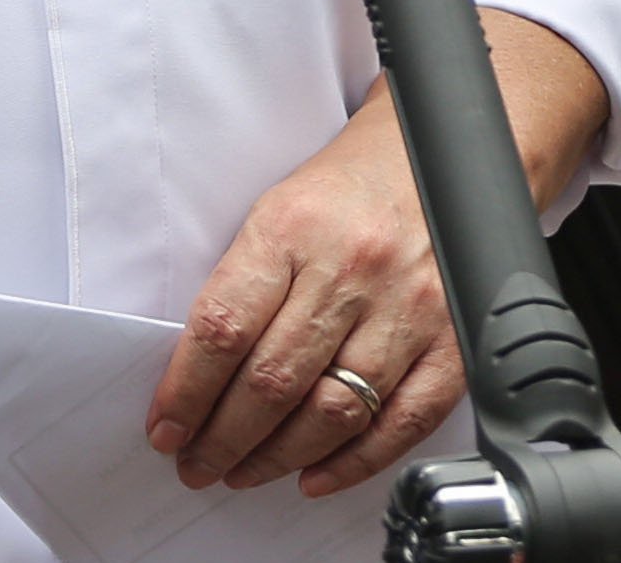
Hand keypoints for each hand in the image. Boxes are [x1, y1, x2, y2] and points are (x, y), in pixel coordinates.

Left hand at [149, 84, 458, 498]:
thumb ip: (244, 286)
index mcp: (295, 225)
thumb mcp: (279, 208)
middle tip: (198, 463)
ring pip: (332, 412)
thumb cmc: (351, 184)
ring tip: (245, 471)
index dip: (186, 393)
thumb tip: (200, 380)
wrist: (440, 146)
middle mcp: (353, 266)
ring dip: (277, 459)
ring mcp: (409, 304)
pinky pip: (403, 421)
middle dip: (222, 440)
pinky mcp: (454, 334)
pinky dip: (354, 463)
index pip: (223, 328)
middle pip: (272, 381)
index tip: (166, 429)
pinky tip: (316, 475)